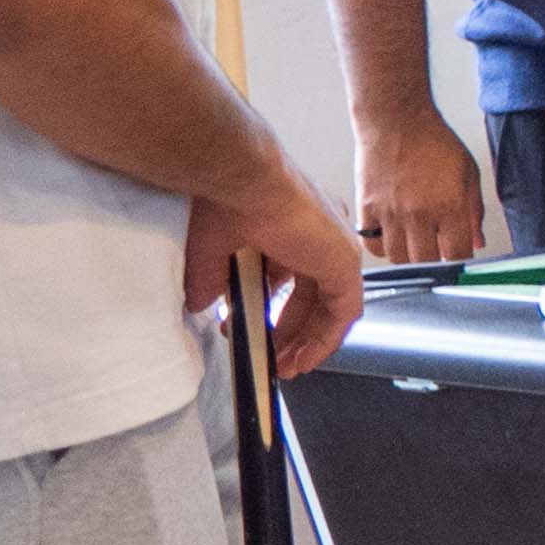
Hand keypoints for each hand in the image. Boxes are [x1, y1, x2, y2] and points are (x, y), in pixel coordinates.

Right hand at [186, 150, 368, 380]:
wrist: (241, 177)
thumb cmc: (223, 200)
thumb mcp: (209, 251)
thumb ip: (209, 281)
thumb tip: (199, 305)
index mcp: (292, 223)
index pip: (292, 276)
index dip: (275, 309)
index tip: (254, 331)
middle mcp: (319, 233)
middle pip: (311, 295)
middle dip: (287, 331)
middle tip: (268, 356)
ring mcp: (335, 246)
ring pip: (328, 305)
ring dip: (305, 341)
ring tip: (282, 367)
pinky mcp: (344, 261)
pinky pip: (344, 311)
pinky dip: (326, 339)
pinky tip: (304, 360)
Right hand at [350, 103, 486, 265]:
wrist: (396, 120)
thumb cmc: (433, 141)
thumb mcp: (468, 173)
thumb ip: (475, 211)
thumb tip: (477, 242)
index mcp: (449, 205)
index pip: (458, 254)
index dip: (460, 258)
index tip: (458, 254)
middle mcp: (419, 213)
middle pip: (426, 262)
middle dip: (435, 261)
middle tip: (437, 248)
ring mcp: (390, 214)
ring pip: (398, 258)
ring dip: (409, 256)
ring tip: (415, 241)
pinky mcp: (367, 209)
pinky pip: (372, 245)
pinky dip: (382, 246)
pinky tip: (392, 236)